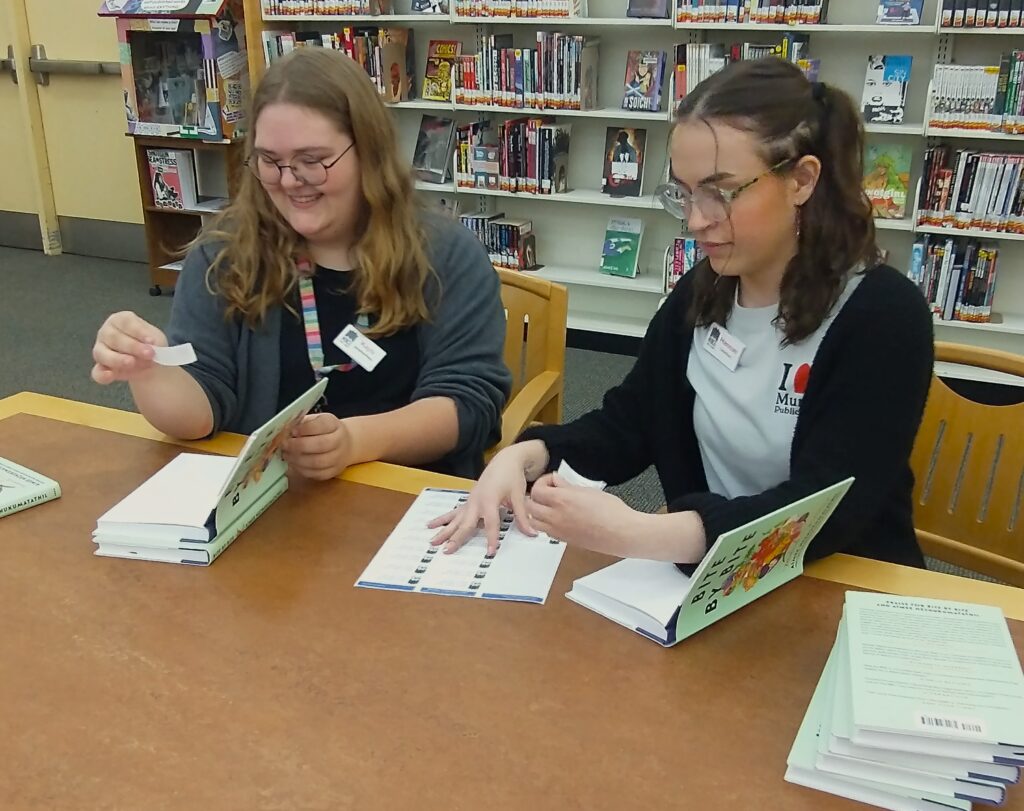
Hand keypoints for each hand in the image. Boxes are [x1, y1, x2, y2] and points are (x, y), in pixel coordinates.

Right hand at [91, 311, 167, 383]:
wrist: (150, 363)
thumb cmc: (150, 344)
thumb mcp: (156, 339)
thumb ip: (152, 341)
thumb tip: (151, 346)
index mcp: (119, 320)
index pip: (125, 322)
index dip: (139, 331)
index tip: (152, 341)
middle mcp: (106, 333)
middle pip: (113, 337)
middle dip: (132, 347)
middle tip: (149, 354)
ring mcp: (100, 351)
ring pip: (101, 354)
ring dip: (118, 359)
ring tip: (132, 363)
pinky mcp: (100, 369)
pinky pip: (97, 372)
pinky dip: (102, 374)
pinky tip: (110, 375)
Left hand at [282, 412, 352, 480]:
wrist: (345, 444)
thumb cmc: (324, 431)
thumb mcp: (315, 420)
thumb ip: (301, 424)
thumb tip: (285, 431)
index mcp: (333, 424)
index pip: (320, 426)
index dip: (304, 429)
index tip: (292, 431)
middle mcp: (339, 441)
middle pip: (320, 445)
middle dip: (298, 446)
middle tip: (285, 445)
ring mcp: (338, 458)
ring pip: (317, 462)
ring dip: (298, 460)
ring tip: (287, 455)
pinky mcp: (333, 472)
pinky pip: (316, 474)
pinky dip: (302, 470)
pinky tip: (294, 464)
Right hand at [427, 443, 537, 555]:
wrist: (505, 461)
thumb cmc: (512, 477)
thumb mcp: (519, 496)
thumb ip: (523, 517)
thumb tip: (532, 533)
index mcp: (490, 499)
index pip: (491, 523)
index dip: (491, 538)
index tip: (490, 552)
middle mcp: (476, 501)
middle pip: (465, 523)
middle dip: (456, 538)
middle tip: (447, 551)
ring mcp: (470, 501)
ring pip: (455, 519)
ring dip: (444, 530)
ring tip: (432, 542)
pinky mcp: (468, 500)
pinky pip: (454, 512)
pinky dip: (443, 519)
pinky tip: (431, 525)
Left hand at [528, 473, 647, 555]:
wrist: (621, 532)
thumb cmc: (611, 512)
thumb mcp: (587, 490)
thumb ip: (567, 485)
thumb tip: (556, 480)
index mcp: (561, 500)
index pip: (537, 490)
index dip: (543, 482)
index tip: (552, 481)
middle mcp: (555, 517)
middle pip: (529, 506)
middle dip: (536, 497)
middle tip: (547, 492)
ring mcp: (558, 531)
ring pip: (533, 521)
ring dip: (536, 512)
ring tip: (548, 506)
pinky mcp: (564, 540)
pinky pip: (544, 531)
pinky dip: (544, 524)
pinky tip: (556, 518)